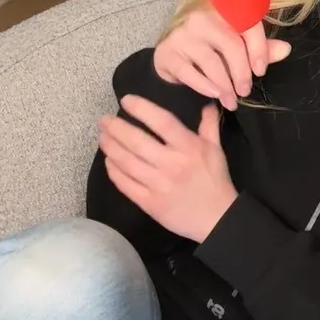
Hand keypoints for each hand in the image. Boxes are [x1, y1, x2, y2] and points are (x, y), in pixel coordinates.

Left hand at [99, 96, 237, 243]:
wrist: (217, 219)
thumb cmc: (215, 180)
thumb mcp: (216, 149)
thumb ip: (209, 125)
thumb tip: (207, 102)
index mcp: (189, 147)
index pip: (162, 121)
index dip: (141, 108)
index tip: (126, 101)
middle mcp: (172, 164)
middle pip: (137, 141)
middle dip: (116, 128)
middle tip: (104, 120)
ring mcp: (159, 185)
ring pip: (127, 162)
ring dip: (110, 147)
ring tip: (102, 137)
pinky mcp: (150, 204)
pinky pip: (126, 184)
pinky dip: (114, 171)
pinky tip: (109, 161)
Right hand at [154, 9, 291, 109]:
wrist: (170, 58)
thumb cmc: (210, 51)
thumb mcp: (236, 47)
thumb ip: (260, 48)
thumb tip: (286, 49)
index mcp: (222, 11)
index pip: (247, 24)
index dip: (259, 48)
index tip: (261, 71)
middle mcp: (201, 18)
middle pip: (231, 45)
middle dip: (242, 73)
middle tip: (245, 92)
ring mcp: (182, 35)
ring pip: (212, 62)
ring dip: (225, 86)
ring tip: (232, 101)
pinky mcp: (168, 53)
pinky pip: (190, 73)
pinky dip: (205, 87)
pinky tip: (215, 95)